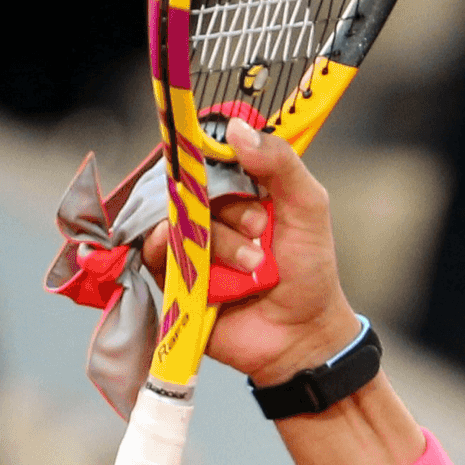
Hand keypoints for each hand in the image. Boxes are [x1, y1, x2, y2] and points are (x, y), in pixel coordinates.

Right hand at [138, 122, 360, 386]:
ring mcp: (190, 243)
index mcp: (240, 191)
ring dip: (217, 242)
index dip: (208, 159)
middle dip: (226, 211)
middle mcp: (210, 213)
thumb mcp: (308, 209)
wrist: (303, 335)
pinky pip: (155, 252)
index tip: (221, 165)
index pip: (206, 159)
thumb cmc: (310, 272)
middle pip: (188, 189)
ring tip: (254, 267)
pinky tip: (204, 268)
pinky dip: (175, 254)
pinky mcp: (173, 274)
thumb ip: (282, 165)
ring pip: (175, 221)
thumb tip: (237, 129)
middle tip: (259, 231)